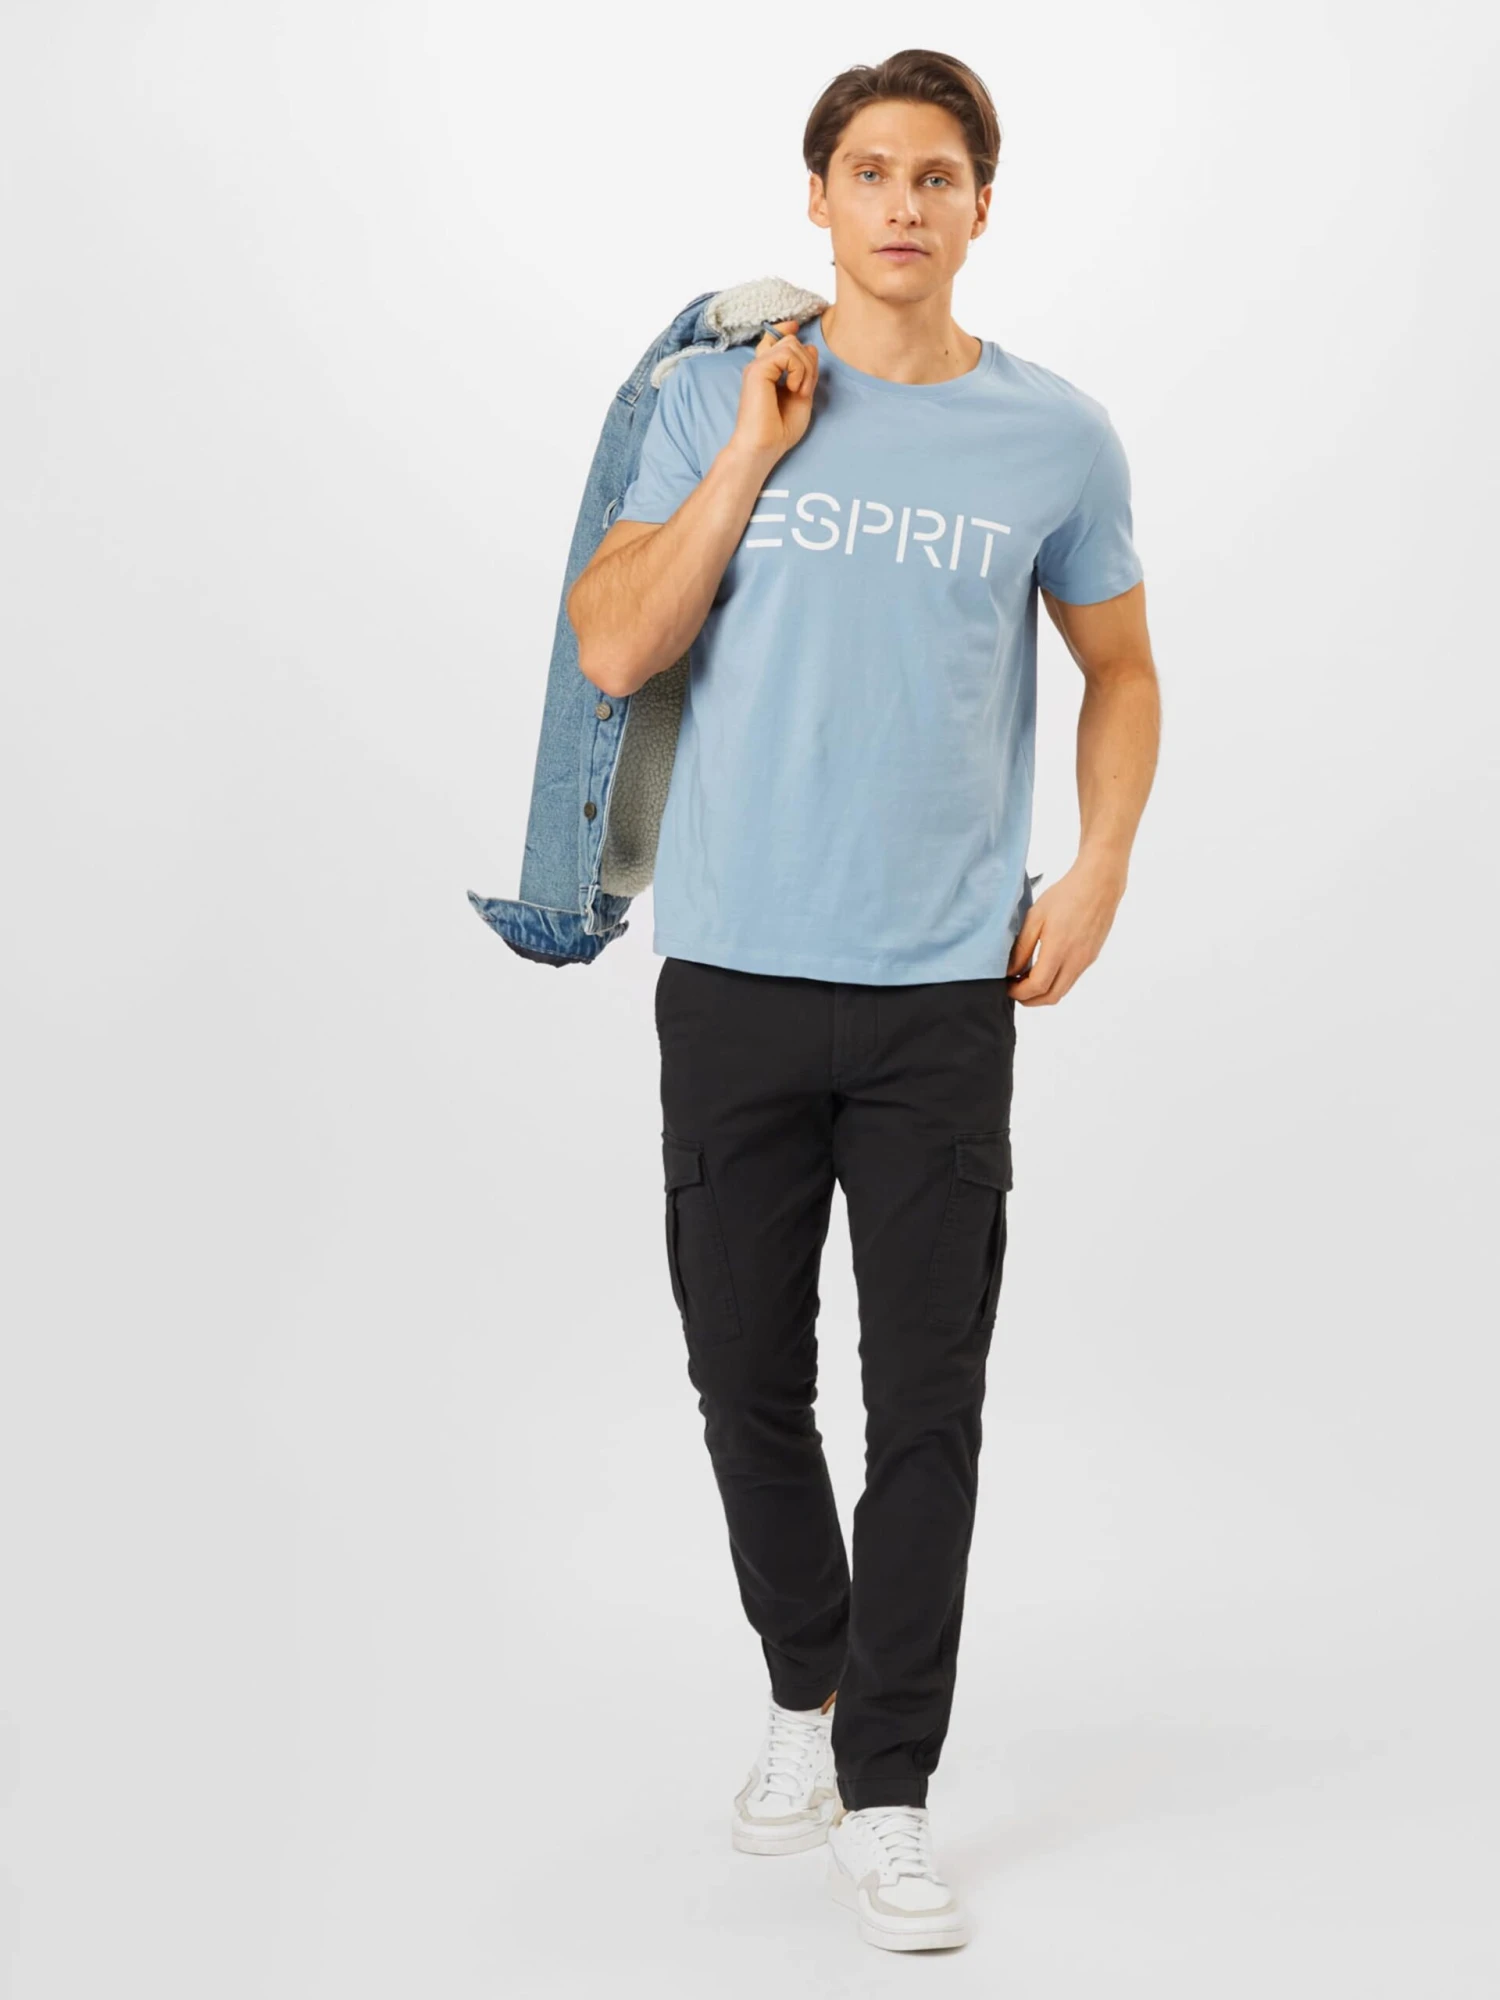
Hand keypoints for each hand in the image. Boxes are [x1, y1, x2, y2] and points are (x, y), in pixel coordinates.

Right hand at [729, 318, 819, 460]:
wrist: (763, 447)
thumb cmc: (780, 430)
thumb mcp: (802, 395)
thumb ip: (806, 372)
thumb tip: (810, 347)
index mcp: (767, 372)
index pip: (775, 339)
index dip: (786, 329)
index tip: (796, 326)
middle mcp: (760, 366)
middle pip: (792, 342)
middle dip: (808, 363)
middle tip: (805, 390)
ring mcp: (757, 366)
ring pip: (792, 345)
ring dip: (805, 368)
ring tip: (801, 392)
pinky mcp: (758, 370)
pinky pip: (788, 354)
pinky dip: (799, 371)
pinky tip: (794, 389)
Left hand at [1006, 856, 1126, 1005]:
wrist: (1099, 884)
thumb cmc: (1066, 895)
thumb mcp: (1035, 917)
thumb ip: (1022, 947)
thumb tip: (1011, 971)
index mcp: (1059, 950)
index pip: (1037, 986)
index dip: (1018, 992)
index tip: (1006, 986)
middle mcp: (1075, 960)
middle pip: (1051, 997)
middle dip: (1029, 999)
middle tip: (1013, 989)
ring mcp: (1085, 960)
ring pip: (1062, 990)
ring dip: (1042, 992)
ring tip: (1025, 979)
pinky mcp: (1091, 957)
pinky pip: (1071, 979)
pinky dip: (1054, 982)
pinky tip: (1042, 968)